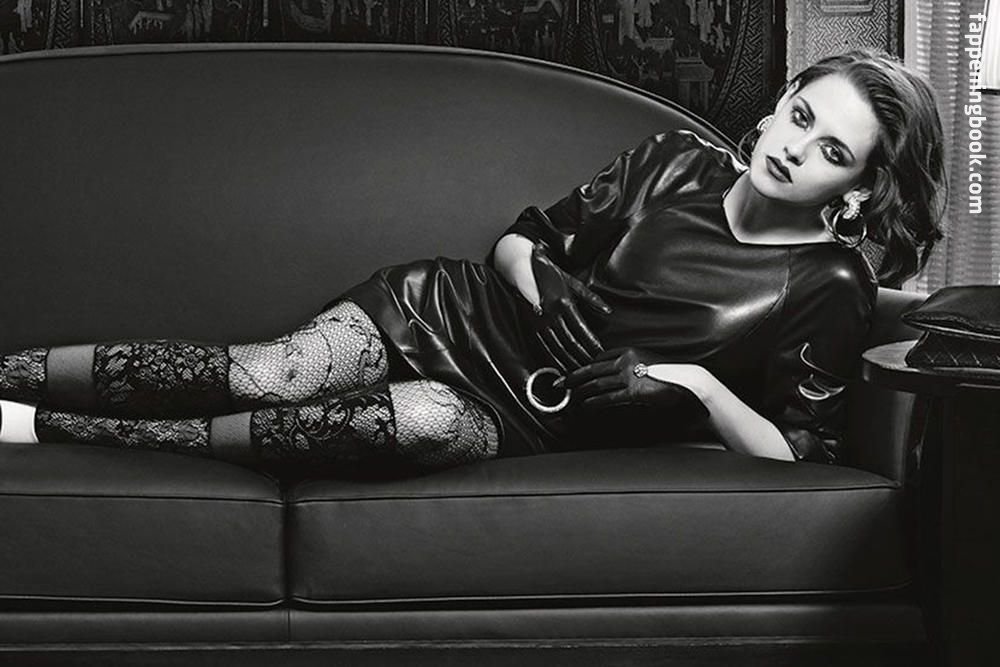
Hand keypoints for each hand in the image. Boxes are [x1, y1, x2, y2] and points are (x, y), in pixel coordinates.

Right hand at [529, 244, 611, 370]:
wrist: (523, 269)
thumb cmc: (550, 275)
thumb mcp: (572, 283)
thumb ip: (591, 298)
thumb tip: (608, 310)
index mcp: (564, 302)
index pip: (581, 329)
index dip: (591, 343)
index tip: (601, 353)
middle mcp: (551, 314)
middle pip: (569, 342)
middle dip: (582, 356)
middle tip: (594, 366)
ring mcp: (540, 321)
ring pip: (557, 347)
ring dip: (569, 361)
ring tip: (581, 369)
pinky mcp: (532, 326)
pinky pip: (545, 346)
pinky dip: (555, 359)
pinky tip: (563, 366)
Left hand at [563, 347, 708, 417]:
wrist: (691, 383)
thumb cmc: (674, 376)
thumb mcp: (650, 364)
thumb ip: (632, 367)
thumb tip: (616, 377)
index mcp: (631, 350)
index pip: (601, 356)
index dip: (586, 366)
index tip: (577, 372)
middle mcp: (627, 359)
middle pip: (592, 368)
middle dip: (574, 377)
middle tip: (561, 383)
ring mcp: (630, 374)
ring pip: (596, 383)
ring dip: (580, 391)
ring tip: (570, 397)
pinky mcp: (634, 391)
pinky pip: (607, 397)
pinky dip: (593, 403)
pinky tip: (586, 406)